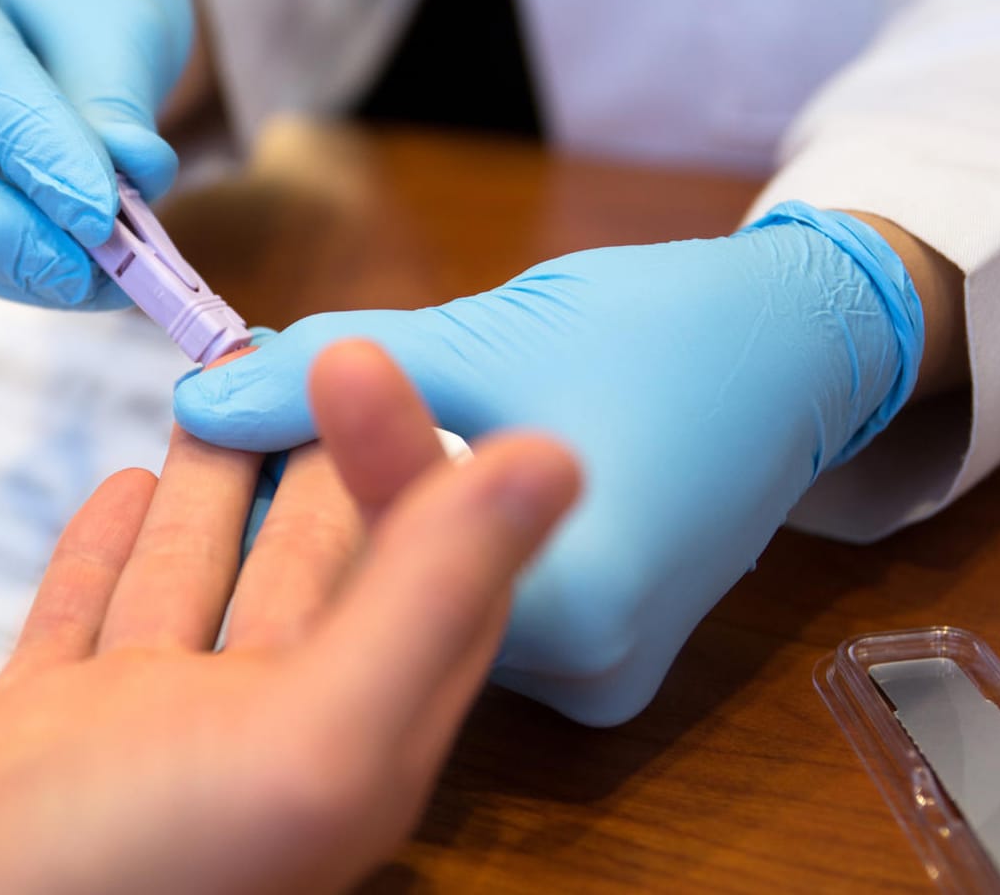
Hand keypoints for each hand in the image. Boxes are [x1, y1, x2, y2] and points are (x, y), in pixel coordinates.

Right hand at [0, 342, 577, 894]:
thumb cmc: (116, 877)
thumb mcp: (306, 739)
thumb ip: (425, 603)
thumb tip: (557, 459)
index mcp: (348, 748)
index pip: (416, 580)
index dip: (413, 465)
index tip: (382, 356)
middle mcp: (252, 740)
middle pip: (309, 569)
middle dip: (316, 456)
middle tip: (308, 346)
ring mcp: (138, 735)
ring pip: (197, 580)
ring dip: (218, 487)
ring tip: (221, 385)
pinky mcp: (38, 733)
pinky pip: (90, 617)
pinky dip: (112, 550)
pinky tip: (124, 487)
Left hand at [174, 203, 924, 724]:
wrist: (794, 350)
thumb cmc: (660, 329)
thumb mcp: (485, 338)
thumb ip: (339, 374)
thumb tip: (205, 399)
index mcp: (573, 607)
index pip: (373, 550)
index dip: (280, 475)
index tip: (218, 413)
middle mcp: (584, 670)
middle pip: (397, 590)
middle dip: (315, 497)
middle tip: (248, 416)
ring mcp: (593, 670)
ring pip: (429, 596)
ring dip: (367, 518)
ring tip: (307, 435)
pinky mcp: (594, 650)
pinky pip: (475, 600)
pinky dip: (425, 541)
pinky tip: (385, 475)